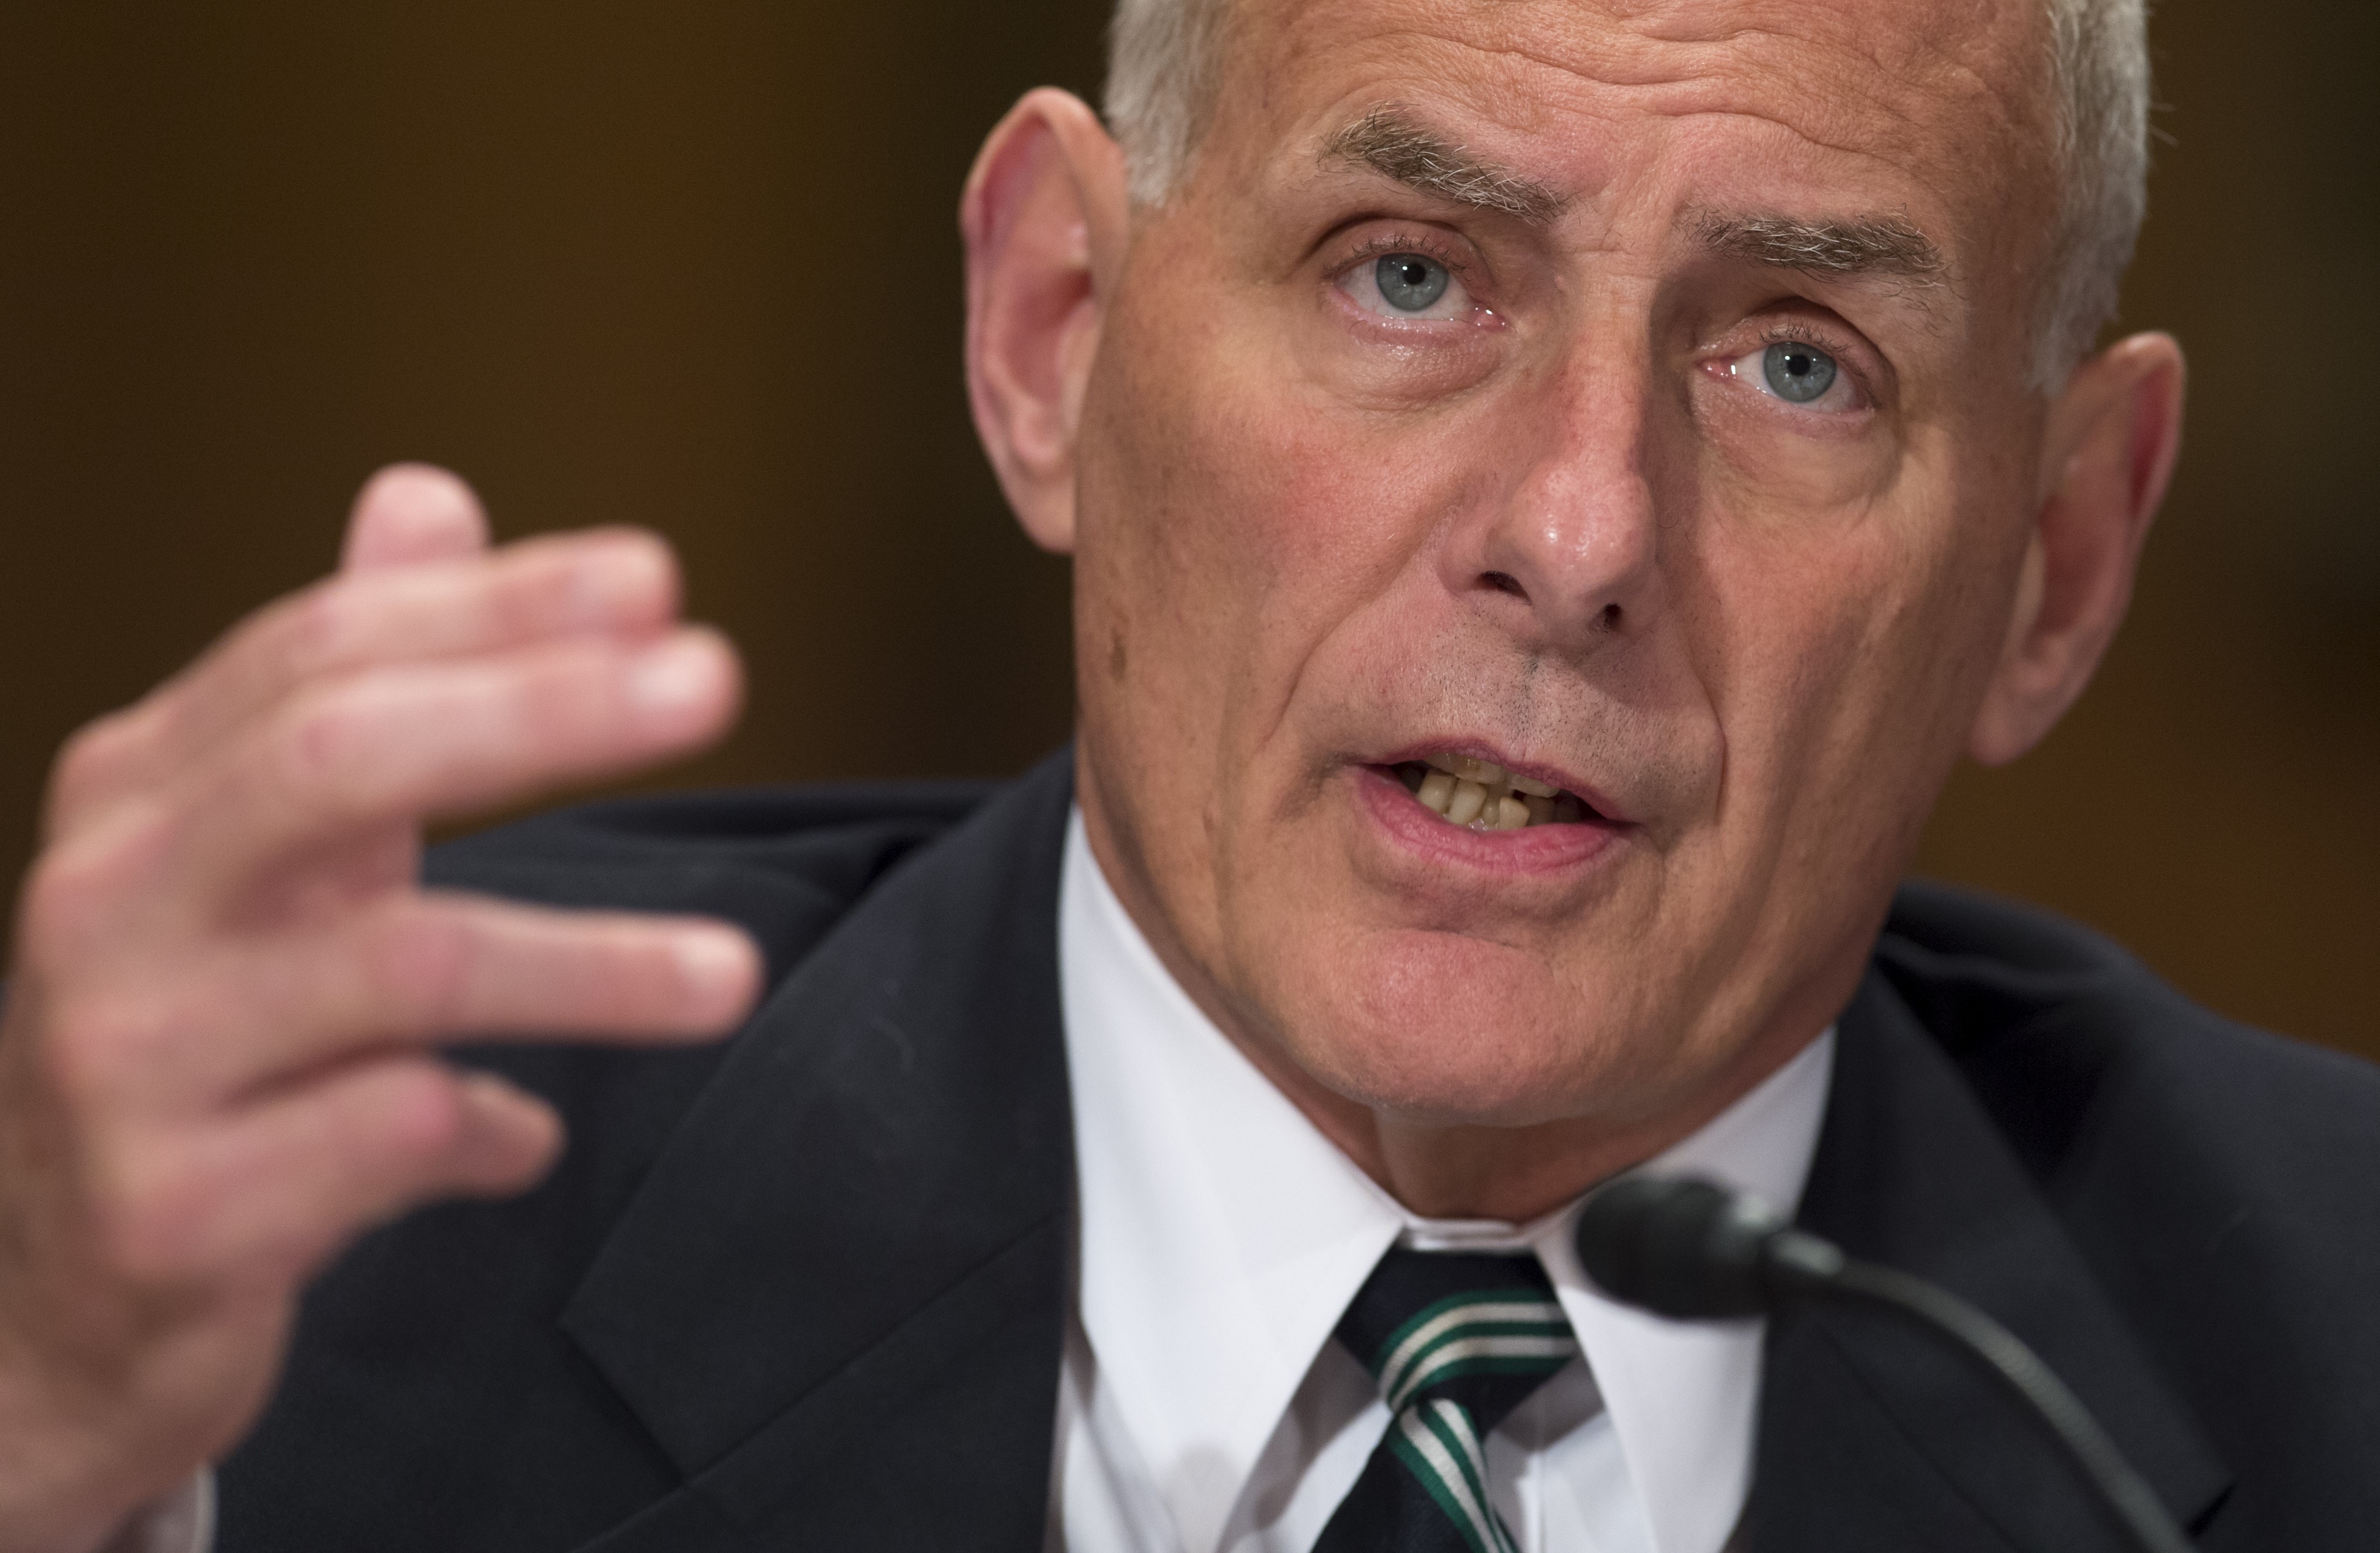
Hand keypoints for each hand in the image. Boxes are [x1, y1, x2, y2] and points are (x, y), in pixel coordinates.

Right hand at [0, 467, 761, 1551]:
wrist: (34, 1297)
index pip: (325, 654)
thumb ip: (338, 686)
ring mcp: (128, 1062)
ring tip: (735, 974)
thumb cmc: (187, 1037)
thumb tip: (425, 493)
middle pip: (339, 763)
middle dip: (540, 709)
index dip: (498, 607)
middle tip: (713, 678)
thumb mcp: (247, 851)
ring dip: (592, 963)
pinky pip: (392, 1137)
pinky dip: (493, 1132)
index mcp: (137, 794)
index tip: (660, 582)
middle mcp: (111, 906)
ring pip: (397, 965)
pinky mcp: (174, 1215)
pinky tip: (530, 1140)